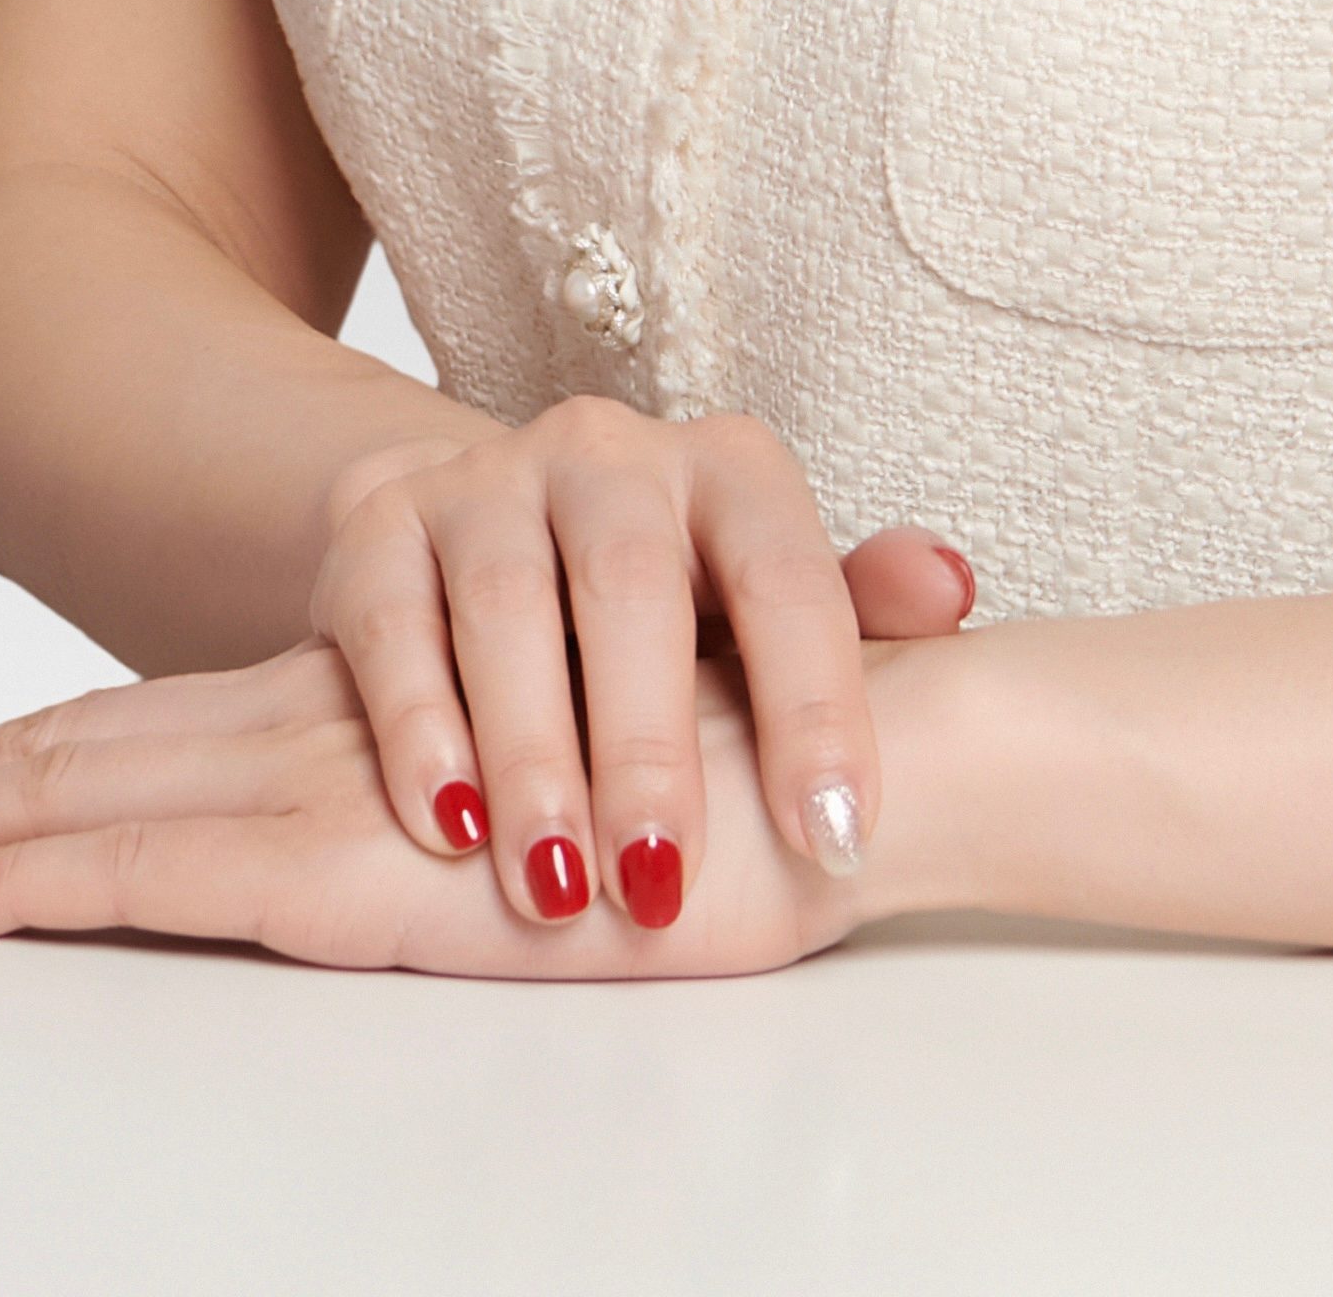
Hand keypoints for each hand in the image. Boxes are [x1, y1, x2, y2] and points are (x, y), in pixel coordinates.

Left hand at [0, 638, 884, 976]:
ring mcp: (345, 784)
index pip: (165, 734)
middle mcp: (341, 726)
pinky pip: (161, 864)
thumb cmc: (760, 782)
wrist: (860, 762)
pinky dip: (32, 877)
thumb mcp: (609, 789)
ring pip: (95, 789)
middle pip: (96, 750)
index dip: (34, 756)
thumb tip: (513, 809)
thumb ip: (529, 775)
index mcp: (385, 711)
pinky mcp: (364, 855)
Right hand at [306, 400, 969, 930]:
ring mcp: (488, 476)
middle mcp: (608, 448)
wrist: (493, 532)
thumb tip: (951, 589)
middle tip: (664, 882)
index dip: (817, 703)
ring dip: (533, 756)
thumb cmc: (665, 605)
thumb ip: (860, 610)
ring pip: (507, 604)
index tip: (840, 835)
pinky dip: (419, 728)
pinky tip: (448, 827)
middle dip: (651, 746)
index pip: (786, 573)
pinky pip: (391, 620)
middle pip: (632, 584)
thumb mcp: (761, 607)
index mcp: (727, 467)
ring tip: (557, 884)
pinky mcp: (380, 517)